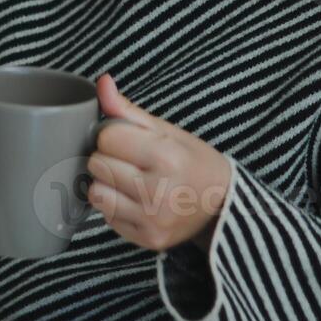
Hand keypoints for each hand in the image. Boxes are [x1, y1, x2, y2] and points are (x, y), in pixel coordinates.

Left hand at [85, 74, 233, 252]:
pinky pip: (107, 217)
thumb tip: (102, 82)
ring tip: (131, 180)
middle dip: (108, 158)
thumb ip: (128, 110)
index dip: (114, 135)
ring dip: (106, 184)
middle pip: (97, 164)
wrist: (224, 206)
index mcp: (167, 158)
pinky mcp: (147, 239)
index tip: (130, 140)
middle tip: (132, 161)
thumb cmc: (194, 163)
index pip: (107, 137)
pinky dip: (116, 206)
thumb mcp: (168, 131)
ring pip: (96, 192)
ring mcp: (152, 219)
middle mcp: (159, 192)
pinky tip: (137, 201)